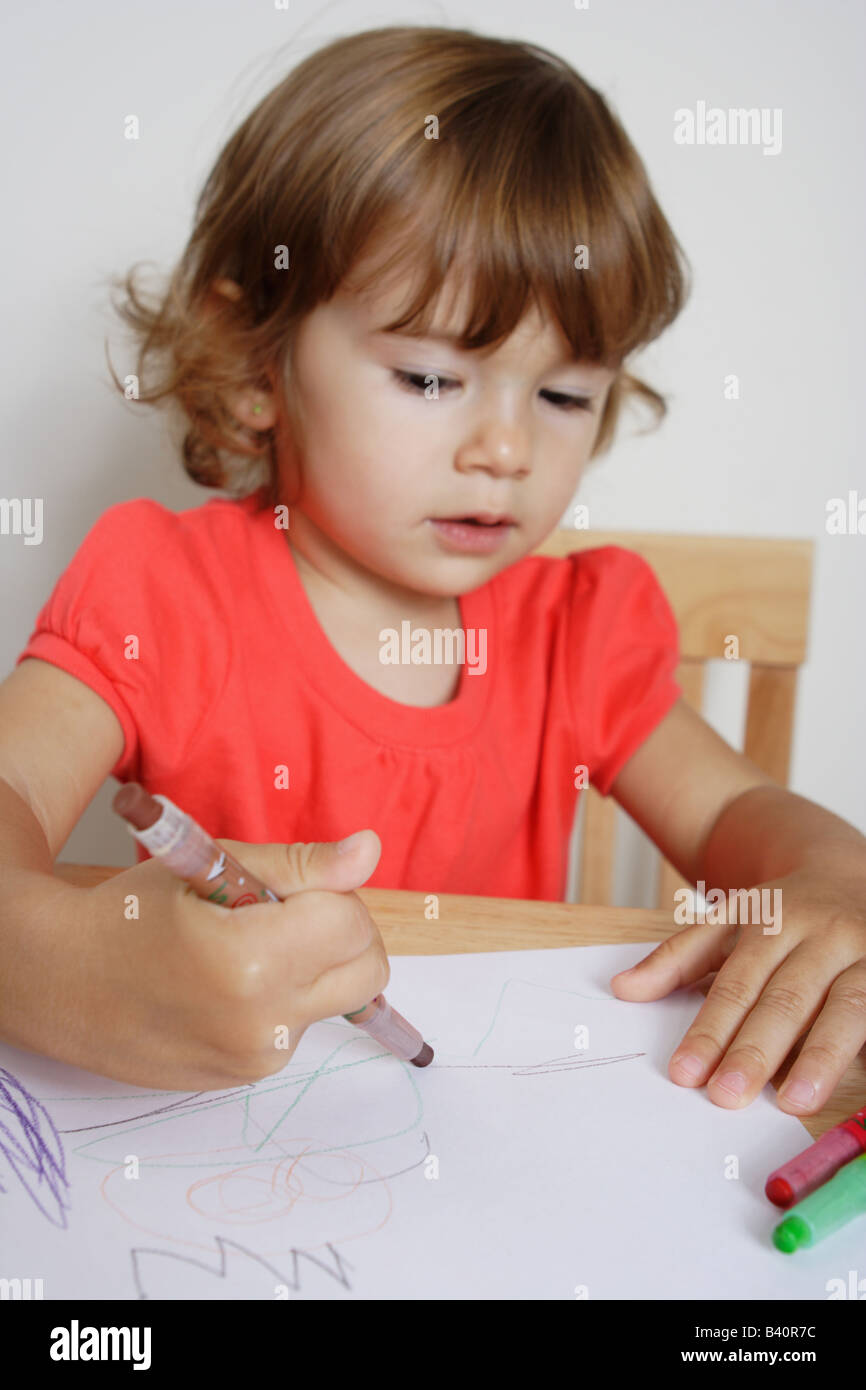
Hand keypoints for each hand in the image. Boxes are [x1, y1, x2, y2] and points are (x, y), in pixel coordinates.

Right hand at [73, 828, 387, 1090]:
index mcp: (251, 962)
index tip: (283, 887)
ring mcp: (258, 1058)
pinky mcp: (249, 1076)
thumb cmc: (128, 916)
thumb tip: (369, 851)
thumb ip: (301, 865)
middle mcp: (263, 1023)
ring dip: (316, 964)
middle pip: (368, 968)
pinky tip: (232, 982)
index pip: (350, 919)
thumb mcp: (211, 868)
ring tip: (249, 946)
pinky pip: (304, 1023)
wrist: (61, 982)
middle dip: (343, 929)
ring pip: (341, 996)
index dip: (327, 891)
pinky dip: (287, 995)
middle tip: (284, 911)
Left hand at [609, 860, 865, 1112]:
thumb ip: (678, 957)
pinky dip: (863, 1051)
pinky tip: (851, 1084)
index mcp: (774, 919)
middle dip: (754, 1050)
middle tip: (725, 1096)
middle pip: (786, 999)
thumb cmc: (784, 912)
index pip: (737, 983)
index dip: (710, 1030)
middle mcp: (823, 935)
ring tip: (791, 1103)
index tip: (685, 1074)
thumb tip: (622, 989)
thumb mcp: (729, 920)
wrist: (851, 870)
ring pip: (845, 1009)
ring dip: (819, 1058)